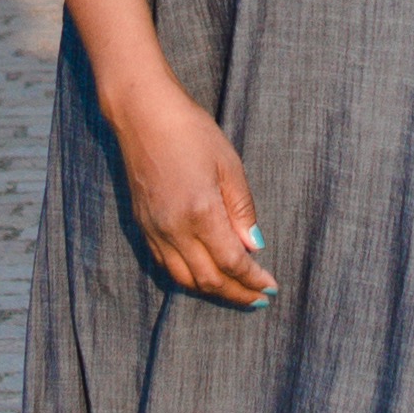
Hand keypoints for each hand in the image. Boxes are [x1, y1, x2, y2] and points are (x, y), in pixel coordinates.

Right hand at [112, 83, 272, 306]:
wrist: (143, 114)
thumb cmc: (191, 132)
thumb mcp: (229, 165)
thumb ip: (242, 210)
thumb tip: (253, 246)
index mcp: (201, 213)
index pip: (233, 262)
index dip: (254, 280)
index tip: (271, 288)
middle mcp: (174, 229)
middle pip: (209, 280)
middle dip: (238, 294)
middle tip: (259, 298)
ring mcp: (155, 230)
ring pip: (184, 279)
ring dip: (213, 291)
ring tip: (236, 293)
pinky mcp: (142, 226)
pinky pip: (165, 265)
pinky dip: (188, 277)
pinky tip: (203, 274)